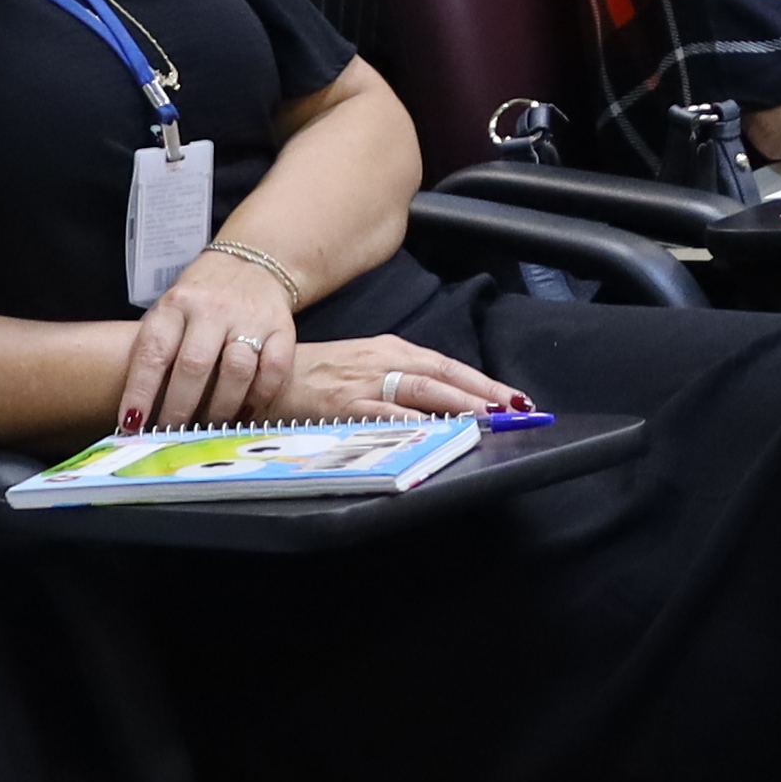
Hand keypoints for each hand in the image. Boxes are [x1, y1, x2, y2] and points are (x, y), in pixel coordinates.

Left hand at [113, 244, 302, 432]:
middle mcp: (212, 309)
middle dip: (180, 408)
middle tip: (172, 436)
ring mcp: (249, 317)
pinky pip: (274, 369)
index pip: (153, 351)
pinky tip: (246, 414)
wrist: (253, 263)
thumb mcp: (170, 310)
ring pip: (236, 370)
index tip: (133, 423)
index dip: (141, 390)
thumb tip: (137, 413)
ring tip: (209, 431)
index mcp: (176, 305)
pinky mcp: (281, 328)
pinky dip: (261, 397)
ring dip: (220, 408)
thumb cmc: (201, 299)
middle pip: (194, 365)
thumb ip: (158, 350)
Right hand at [276, 332, 530, 420]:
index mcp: (390, 350)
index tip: (514, 399)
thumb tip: (445, 401)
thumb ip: (400, 379)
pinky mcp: (342, 407)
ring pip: (422, 391)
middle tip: (517, 410)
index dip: (483, 383)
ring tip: (489, 419)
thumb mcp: (363, 365)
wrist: (262, 373)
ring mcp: (363, 384)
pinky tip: (435, 431)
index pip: (447, 366)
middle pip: (444, 375)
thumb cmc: (314, 374)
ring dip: (459, 405)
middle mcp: (382, 361)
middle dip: (483, 393)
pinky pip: (385, 415)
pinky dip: (413, 422)